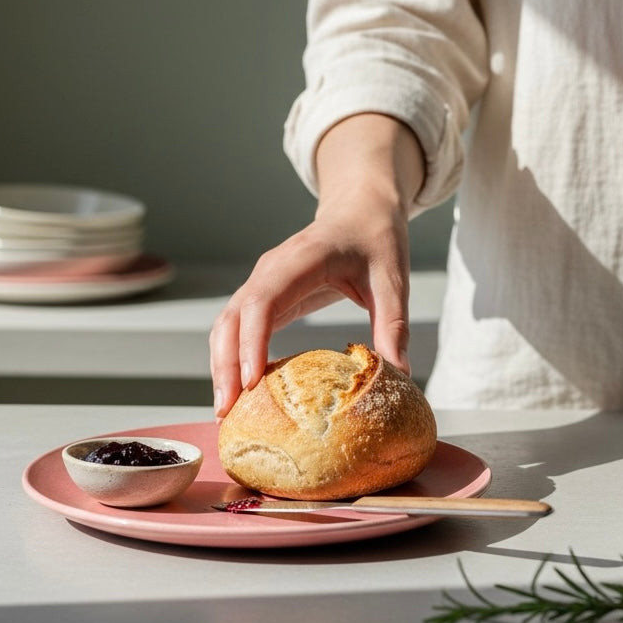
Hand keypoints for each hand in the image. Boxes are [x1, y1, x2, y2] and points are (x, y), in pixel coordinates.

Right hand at [209, 114, 424, 418]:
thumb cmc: (375, 240)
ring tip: (225, 410)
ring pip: (226, 324)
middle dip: (225, 364)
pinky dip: (230, 358)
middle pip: (232, 318)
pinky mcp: (263, 296)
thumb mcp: (392, 280)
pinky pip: (237, 328)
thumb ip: (394, 325)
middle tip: (227, 411)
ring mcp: (262, 282)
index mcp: (302, 260)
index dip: (252, 341)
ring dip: (221, 365)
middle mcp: (271, 270)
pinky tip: (239, 392)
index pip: (263, 300)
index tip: (251, 382)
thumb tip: (401, 377)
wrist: (359, 211)